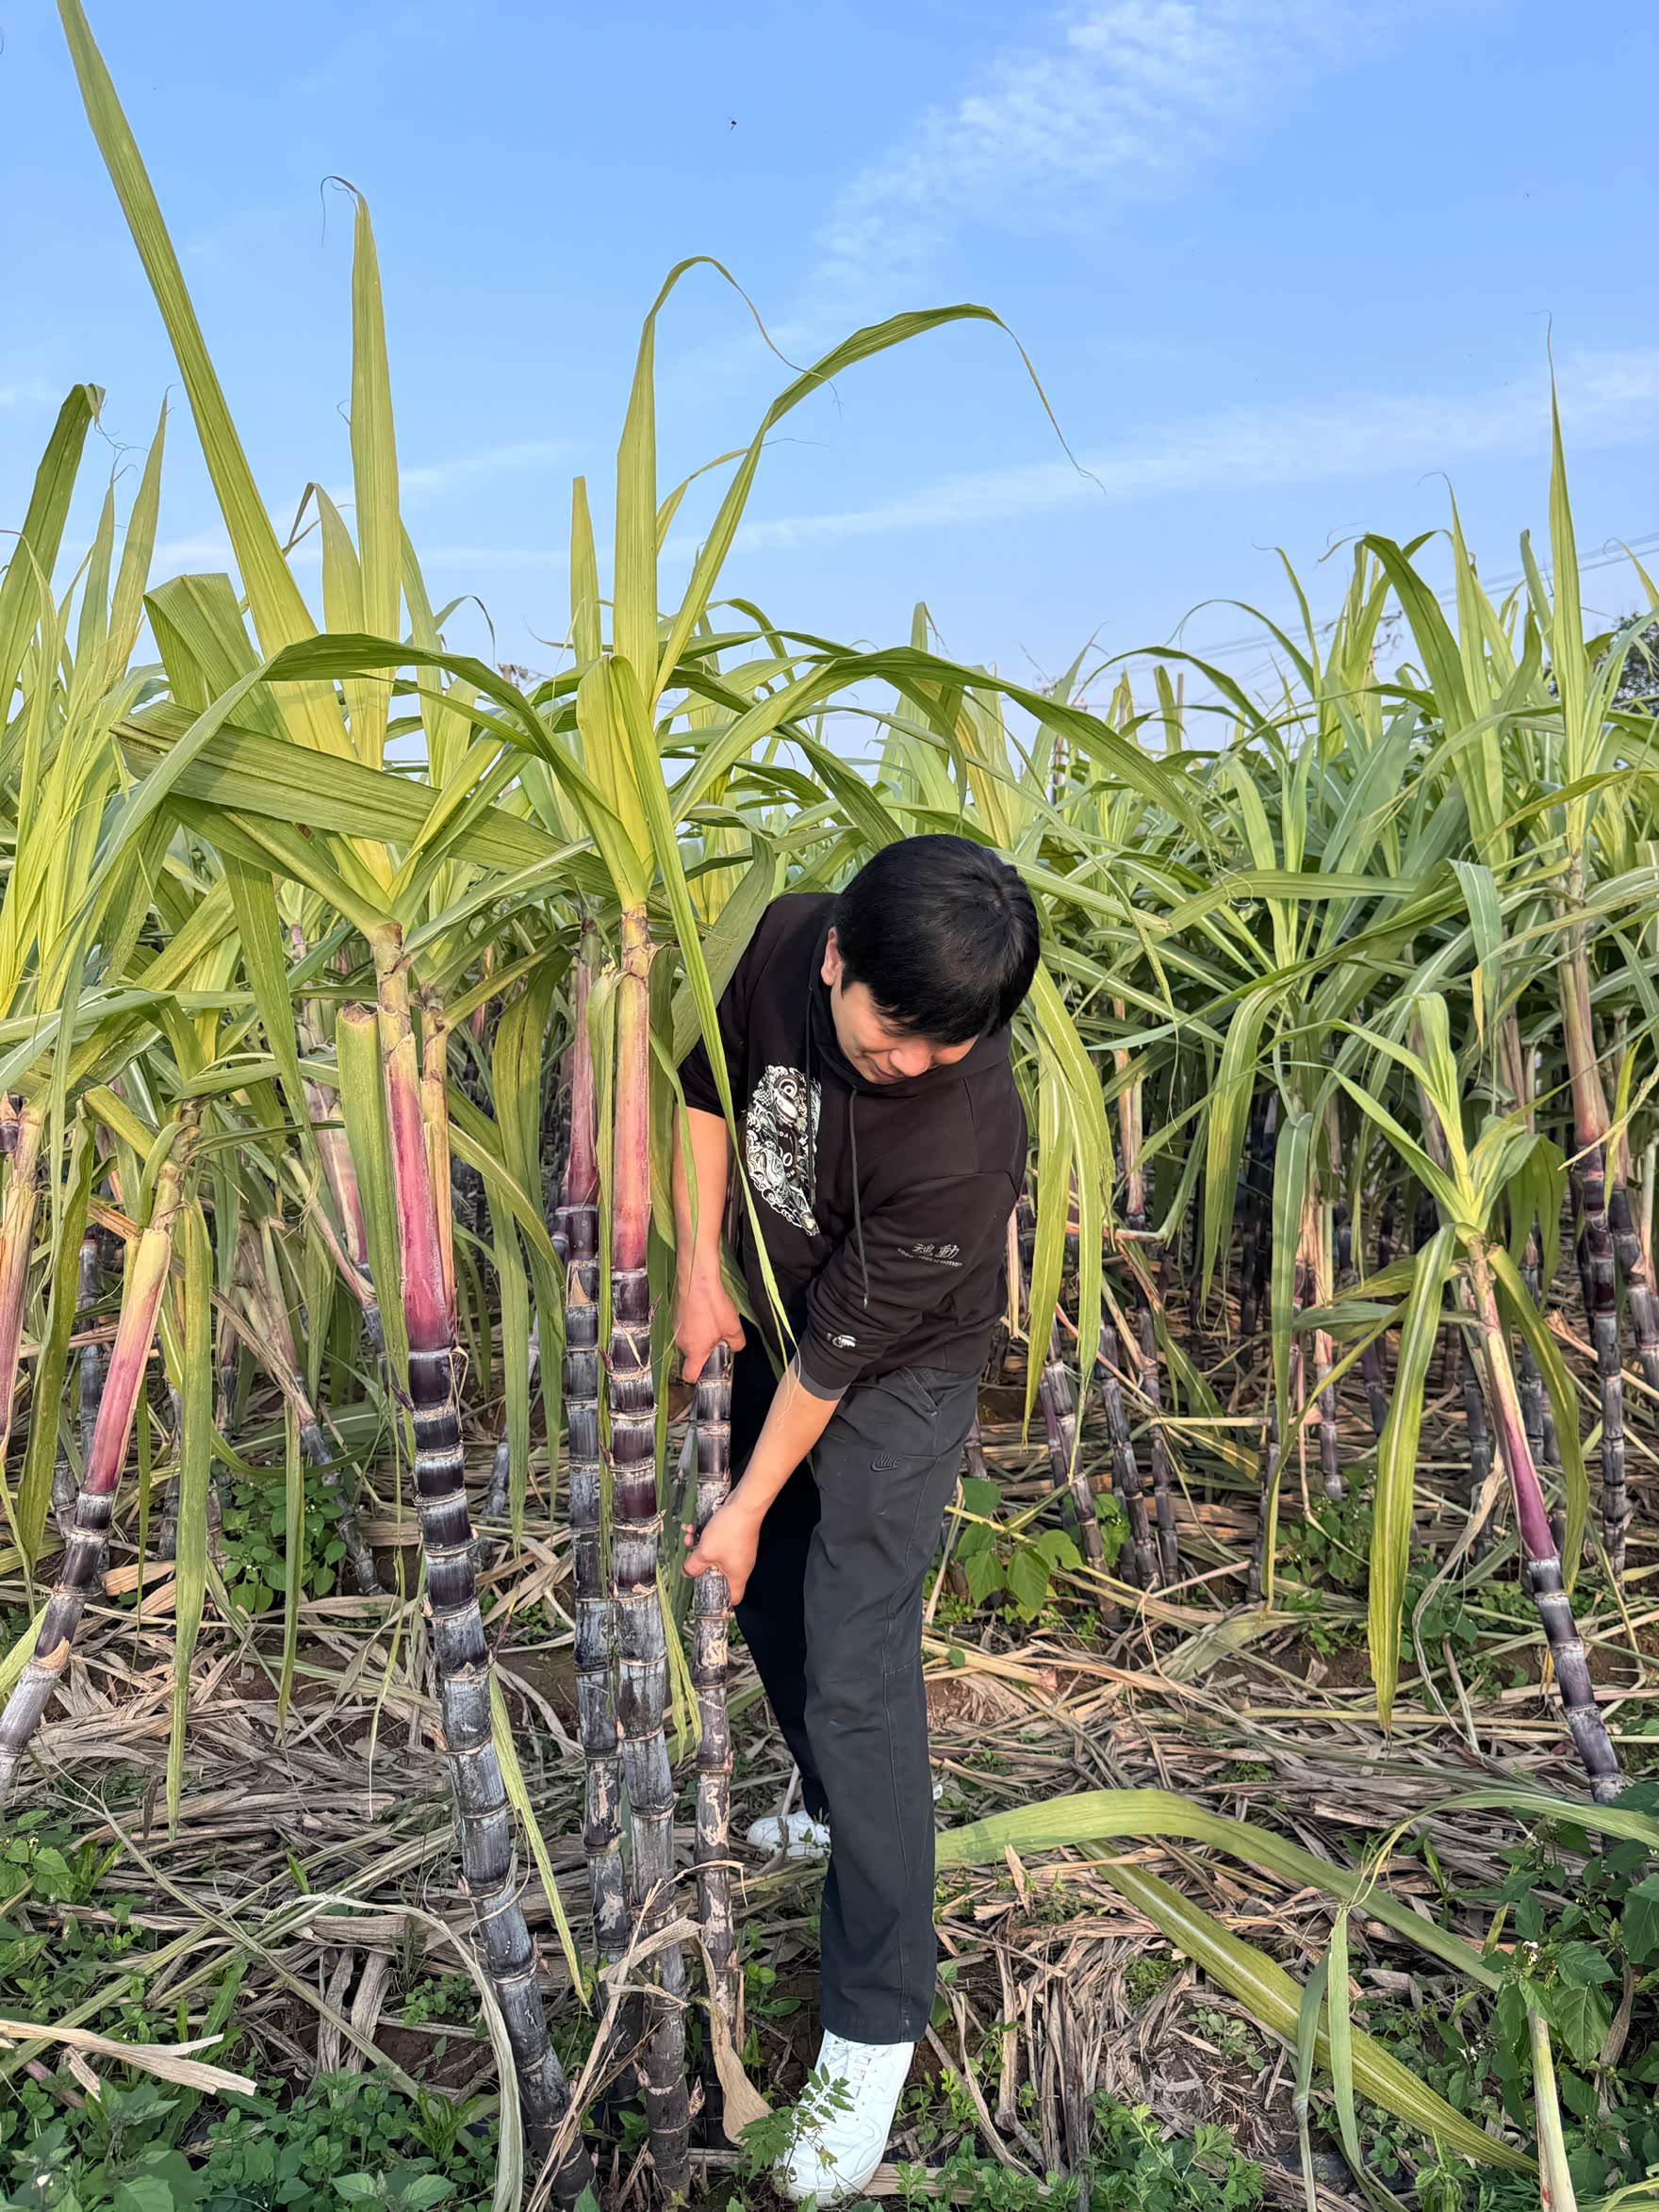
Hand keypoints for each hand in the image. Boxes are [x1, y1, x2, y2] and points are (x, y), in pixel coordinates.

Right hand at [673, 1265, 744, 1381]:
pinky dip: (695, 1324)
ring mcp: (676, 1329)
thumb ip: (736, 1344)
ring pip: (690, 1340)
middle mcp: (682, 1343)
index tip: (711, 1368)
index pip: (690, 1375)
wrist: (697, 1281)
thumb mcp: (733, 1328)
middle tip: (719, 1338)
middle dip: (705, 1351)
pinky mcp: (676, 1317)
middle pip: (692, 1356)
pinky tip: (705, 1312)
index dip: (700, 1376)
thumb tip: (734, 1347)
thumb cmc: (714, 1307)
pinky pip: (686, 1328)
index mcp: (695, 1352)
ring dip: (700, 1336)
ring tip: (713, 1321)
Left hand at [683, 1493, 761, 1604]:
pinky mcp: (737, 1536)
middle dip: (701, 1566)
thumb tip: (686, 1573)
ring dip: (701, 1548)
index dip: (720, 1600)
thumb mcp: (705, 1552)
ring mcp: (740, 1550)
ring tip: (689, 1537)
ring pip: (716, 1556)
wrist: (744, 1505)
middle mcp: (741, 1565)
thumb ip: (693, 1565)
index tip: (705, 1594)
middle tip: (689, 1560)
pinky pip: (720, 1543)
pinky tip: (694, 1526)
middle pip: (720, 1575)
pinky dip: (708, 1537)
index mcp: (737, 1576)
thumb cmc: (728, 1534)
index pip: (734, 1598)